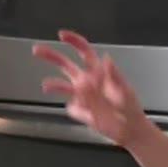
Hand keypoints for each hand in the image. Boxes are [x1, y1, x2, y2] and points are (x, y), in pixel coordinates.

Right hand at [32, 30, 148, 146]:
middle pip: (67, 65)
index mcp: (100, 72)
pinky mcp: (79, 110)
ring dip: (53, 84)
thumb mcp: (124, 91)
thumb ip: (113, 75)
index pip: (85, 52)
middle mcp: (88, 81)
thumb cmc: (130, 109)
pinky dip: (77, 111)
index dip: (73, 42)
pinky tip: (89, 115)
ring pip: (62, 85)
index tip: (61, 35)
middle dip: (52, 56)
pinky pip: (72, 107)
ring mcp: (82, 96)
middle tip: (37, 50)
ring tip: (45, 86)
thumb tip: (105, 58)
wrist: (130, 131)